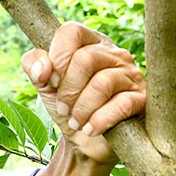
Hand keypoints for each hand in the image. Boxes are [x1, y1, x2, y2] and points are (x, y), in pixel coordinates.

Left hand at [22, 22, 145, 165]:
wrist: (86, 143)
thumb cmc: (67, 105)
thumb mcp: (44, 83)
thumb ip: (34, 65)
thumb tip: (42, 69)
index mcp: (89, 42)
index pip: (71, 32)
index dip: (56, 56)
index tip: (50, 81)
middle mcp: (114, 53)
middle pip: (85, 59)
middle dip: (68, 90)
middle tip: (63, 108)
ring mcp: (131, 74)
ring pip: (102, 84)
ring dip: (82, 108)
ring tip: (76, 122)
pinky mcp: (142, 99)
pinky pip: (121, 105)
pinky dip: (99, 120)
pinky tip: (90, 129)